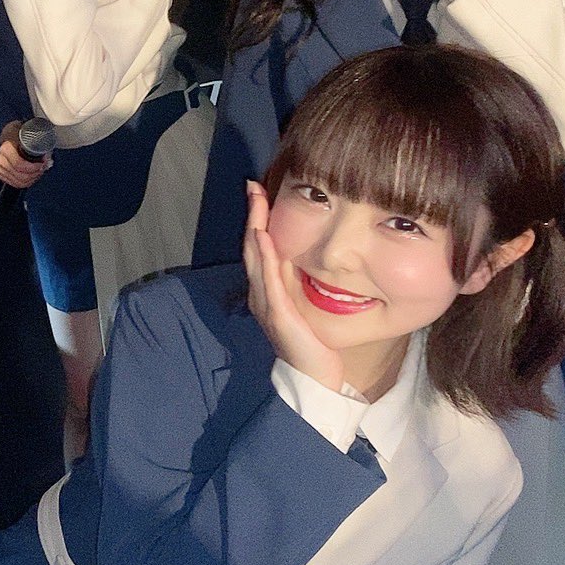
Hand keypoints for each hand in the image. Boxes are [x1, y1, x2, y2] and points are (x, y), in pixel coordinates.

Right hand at [0, 120, 49, 187]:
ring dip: (32, 179)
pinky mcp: (0, 174)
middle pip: (20, 175)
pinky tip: (32, 176)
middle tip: (43, 168)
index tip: (42, 164)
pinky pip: (15, 184)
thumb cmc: (18, 132)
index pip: (19, 164)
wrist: (8, 135)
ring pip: (19, 182)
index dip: (33, 167)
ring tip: (39, 171)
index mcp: (6, 148)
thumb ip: (36, 139)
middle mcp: (0, 159)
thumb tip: (48, 151)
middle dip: (35, 174)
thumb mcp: (26, 131)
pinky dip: (26, 183)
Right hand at [242, 181, 343, 389]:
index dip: (256, 219)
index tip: (258, 192)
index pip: (258, 248)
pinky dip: (263, 255)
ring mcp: (266, 302)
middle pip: (251, 246)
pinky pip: (267, 279)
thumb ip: (296, 281)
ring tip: (256, 201)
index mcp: (265, 291)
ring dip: (254, 226)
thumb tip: (303, 254)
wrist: (312, 378)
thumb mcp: (302, 304)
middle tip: (252, 186)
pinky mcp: (277, 312)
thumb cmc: (310, 342)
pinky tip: (262, 236)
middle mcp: (260, 293)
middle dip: (252, 214)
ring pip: (256, 257)